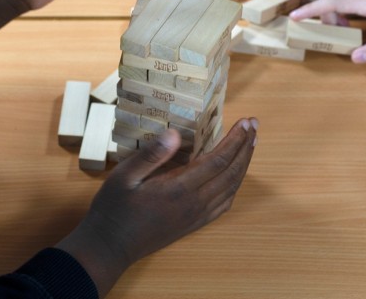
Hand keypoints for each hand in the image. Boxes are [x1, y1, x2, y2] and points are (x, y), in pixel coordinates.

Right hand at [57, 120, 257, 295]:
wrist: (111, 245)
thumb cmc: (115, 208)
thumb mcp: (125, 176)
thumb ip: (151, 155)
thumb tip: (175, 133)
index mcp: (179, 189)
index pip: (218, 160)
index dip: (234, 139)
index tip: (245, 121)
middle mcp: (194, 203)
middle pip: (231, 173)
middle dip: (246, 147)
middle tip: (254, 125)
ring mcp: (196, 216)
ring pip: (231, 188)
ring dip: (244, 164)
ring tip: (250, 144)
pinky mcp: (194, 224)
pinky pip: (224, 204)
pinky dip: (235, 186)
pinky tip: (235, 176)